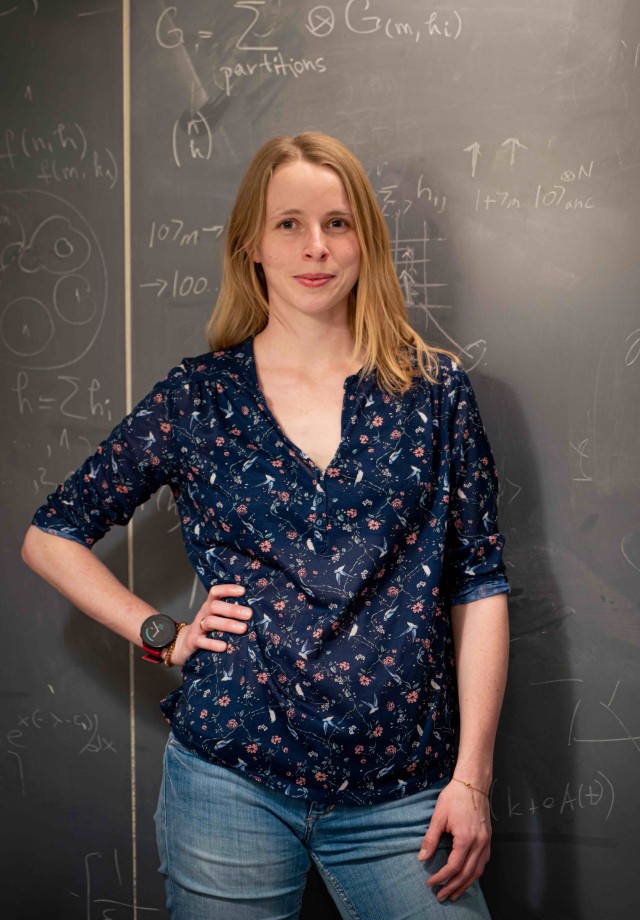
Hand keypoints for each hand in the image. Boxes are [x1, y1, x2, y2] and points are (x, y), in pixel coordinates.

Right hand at [170, 583, 251, 666]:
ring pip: (210, 622)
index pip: (215, 592)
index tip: (243, 591)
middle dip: (232, 610)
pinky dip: (213, 644)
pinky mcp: (193, 642)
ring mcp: (197, 628)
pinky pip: (202, 642)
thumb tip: (255, 611)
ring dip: (227, 624)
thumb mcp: (215, 618)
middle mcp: (203, 614)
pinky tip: (224, 647)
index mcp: (209, 606)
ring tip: (243, 629)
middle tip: (249, 614)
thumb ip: (229, 614)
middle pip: (215, 607)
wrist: (184, 645)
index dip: (228, 589)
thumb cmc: (206, 630)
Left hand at [418, 779, 490, 901]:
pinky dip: (475, 874)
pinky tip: (468, 877)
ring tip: (454, 893)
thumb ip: (431, 839)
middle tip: (441, 896)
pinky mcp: (488, 839)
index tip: (431, 883)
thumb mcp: (439, 816)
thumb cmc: (454, 797)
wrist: (473, 783)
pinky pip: (483, 863)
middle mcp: (479, 843)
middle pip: (467, 874)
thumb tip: (422, 858)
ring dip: (465, 885)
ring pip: (477, 871)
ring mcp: (486, 842)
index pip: (453, 866)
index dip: (441, 877)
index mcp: (466, 839)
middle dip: (453, 887)